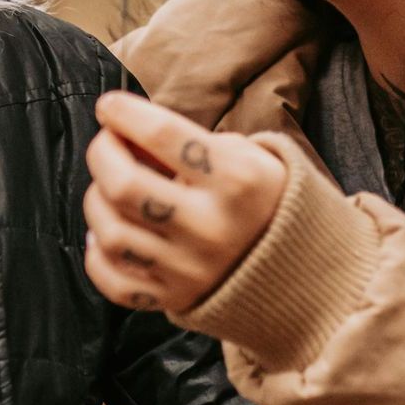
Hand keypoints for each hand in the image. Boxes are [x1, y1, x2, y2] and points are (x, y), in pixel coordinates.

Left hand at [82, 91, 286, 313]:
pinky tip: (105, 235)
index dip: (124, 113)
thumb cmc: (268, 201)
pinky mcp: (176, 299)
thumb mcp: (251, 156)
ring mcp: (190, 268)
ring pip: (111, 233)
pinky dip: (97, 256)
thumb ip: (193, 142)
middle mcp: (210, 225)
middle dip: (102, 154)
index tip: (108, 105)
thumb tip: (131, 134)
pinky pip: (114, 282)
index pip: (162, 134)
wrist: (308, 275)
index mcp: (236, 179)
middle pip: (124, 185)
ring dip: (96, 201)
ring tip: (108, 188)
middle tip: (108, 143)